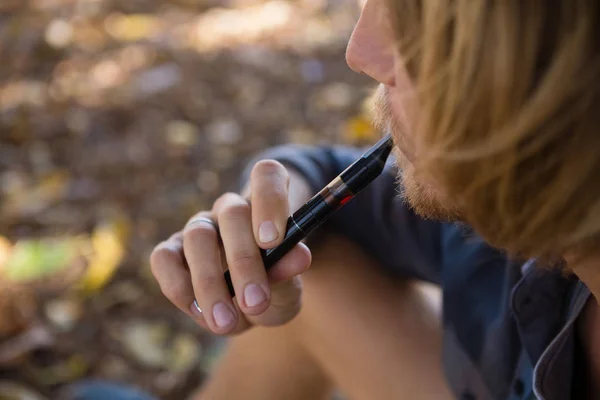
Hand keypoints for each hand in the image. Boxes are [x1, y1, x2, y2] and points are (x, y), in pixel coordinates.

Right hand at [150, 160, 312, 334]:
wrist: (247, 308)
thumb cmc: (273, 290)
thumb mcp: (289, 287)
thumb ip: (290, 271)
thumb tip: (299, 256)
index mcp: (266, 205)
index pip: (267, 175)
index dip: (270, 200)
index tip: (273, 241)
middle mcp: (231, 210)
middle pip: (232, 212)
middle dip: (244, 261)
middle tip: (256, 302)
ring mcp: (199, 228)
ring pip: (197, 236)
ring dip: (210, 282)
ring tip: (226, 322)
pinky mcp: (170, 252)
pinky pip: (164, 258)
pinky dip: (179, 287)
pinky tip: (199, 311)